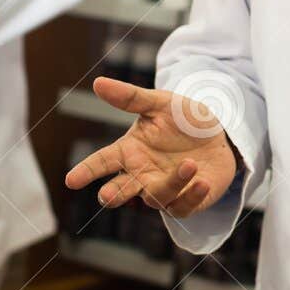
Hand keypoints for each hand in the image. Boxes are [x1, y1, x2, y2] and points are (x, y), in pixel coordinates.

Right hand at [64, 77, 239, 216]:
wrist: (219, 132)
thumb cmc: (182, 119)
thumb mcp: (159, 103)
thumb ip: (130, 97)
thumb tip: (97, 82)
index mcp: (129, 151)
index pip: (102, 162)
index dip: (86, 171)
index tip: (71, 180)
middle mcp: (141, 174)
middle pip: (120, 191)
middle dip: (113, 194)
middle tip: (107, 196)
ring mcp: (162, 190)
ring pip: (155, 197)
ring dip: (170, 183)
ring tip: (189, 164)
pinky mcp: (186, 201)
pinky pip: (183, 207)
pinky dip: (191, 196)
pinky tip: (203, 182)